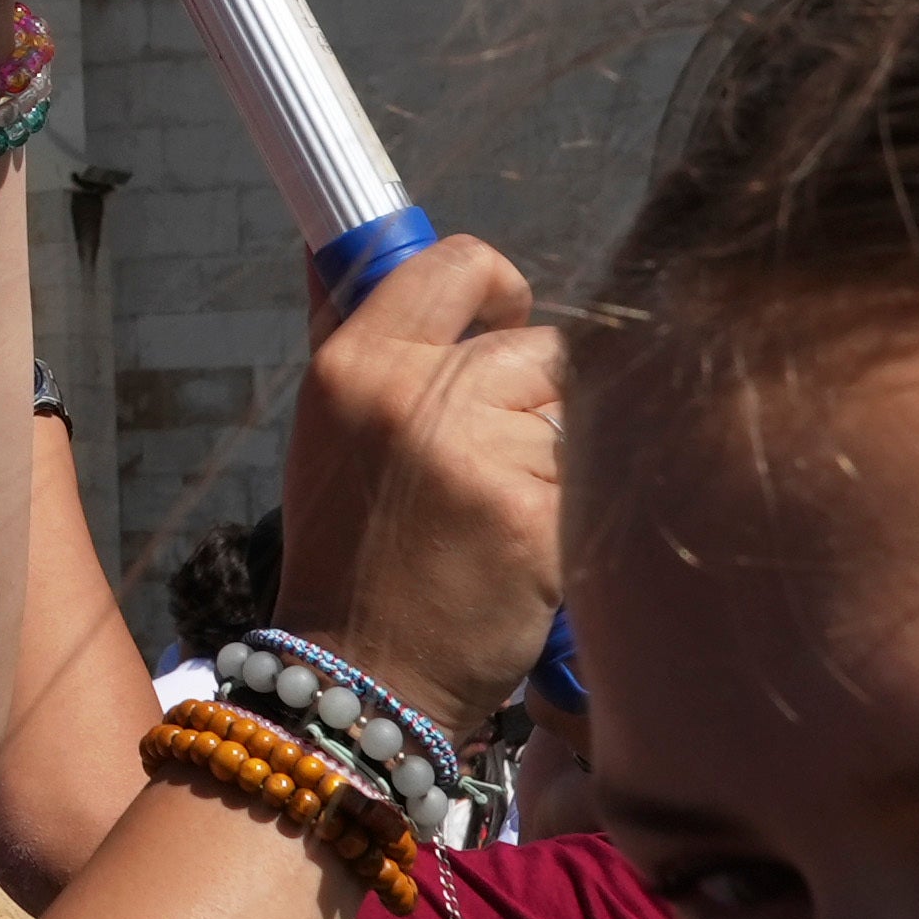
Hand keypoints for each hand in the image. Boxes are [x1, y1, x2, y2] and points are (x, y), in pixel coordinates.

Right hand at [273, 235, 561, 728]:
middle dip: (536, 401)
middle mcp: (413, 396)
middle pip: (538, 346)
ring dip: (562, 460)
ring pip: (575, 414)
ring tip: (506, 515)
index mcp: (356, 364)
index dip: (498, 287)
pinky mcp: (537, 517)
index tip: (503, 323)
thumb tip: (338, 239)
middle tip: (493, 467)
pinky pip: (593, 479)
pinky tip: (530, 553)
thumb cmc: (348, 552)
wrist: (361, 679)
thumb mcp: (325, 431)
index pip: (458, 264)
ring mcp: (479, 455)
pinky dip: (577, 514)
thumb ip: (349, 331)